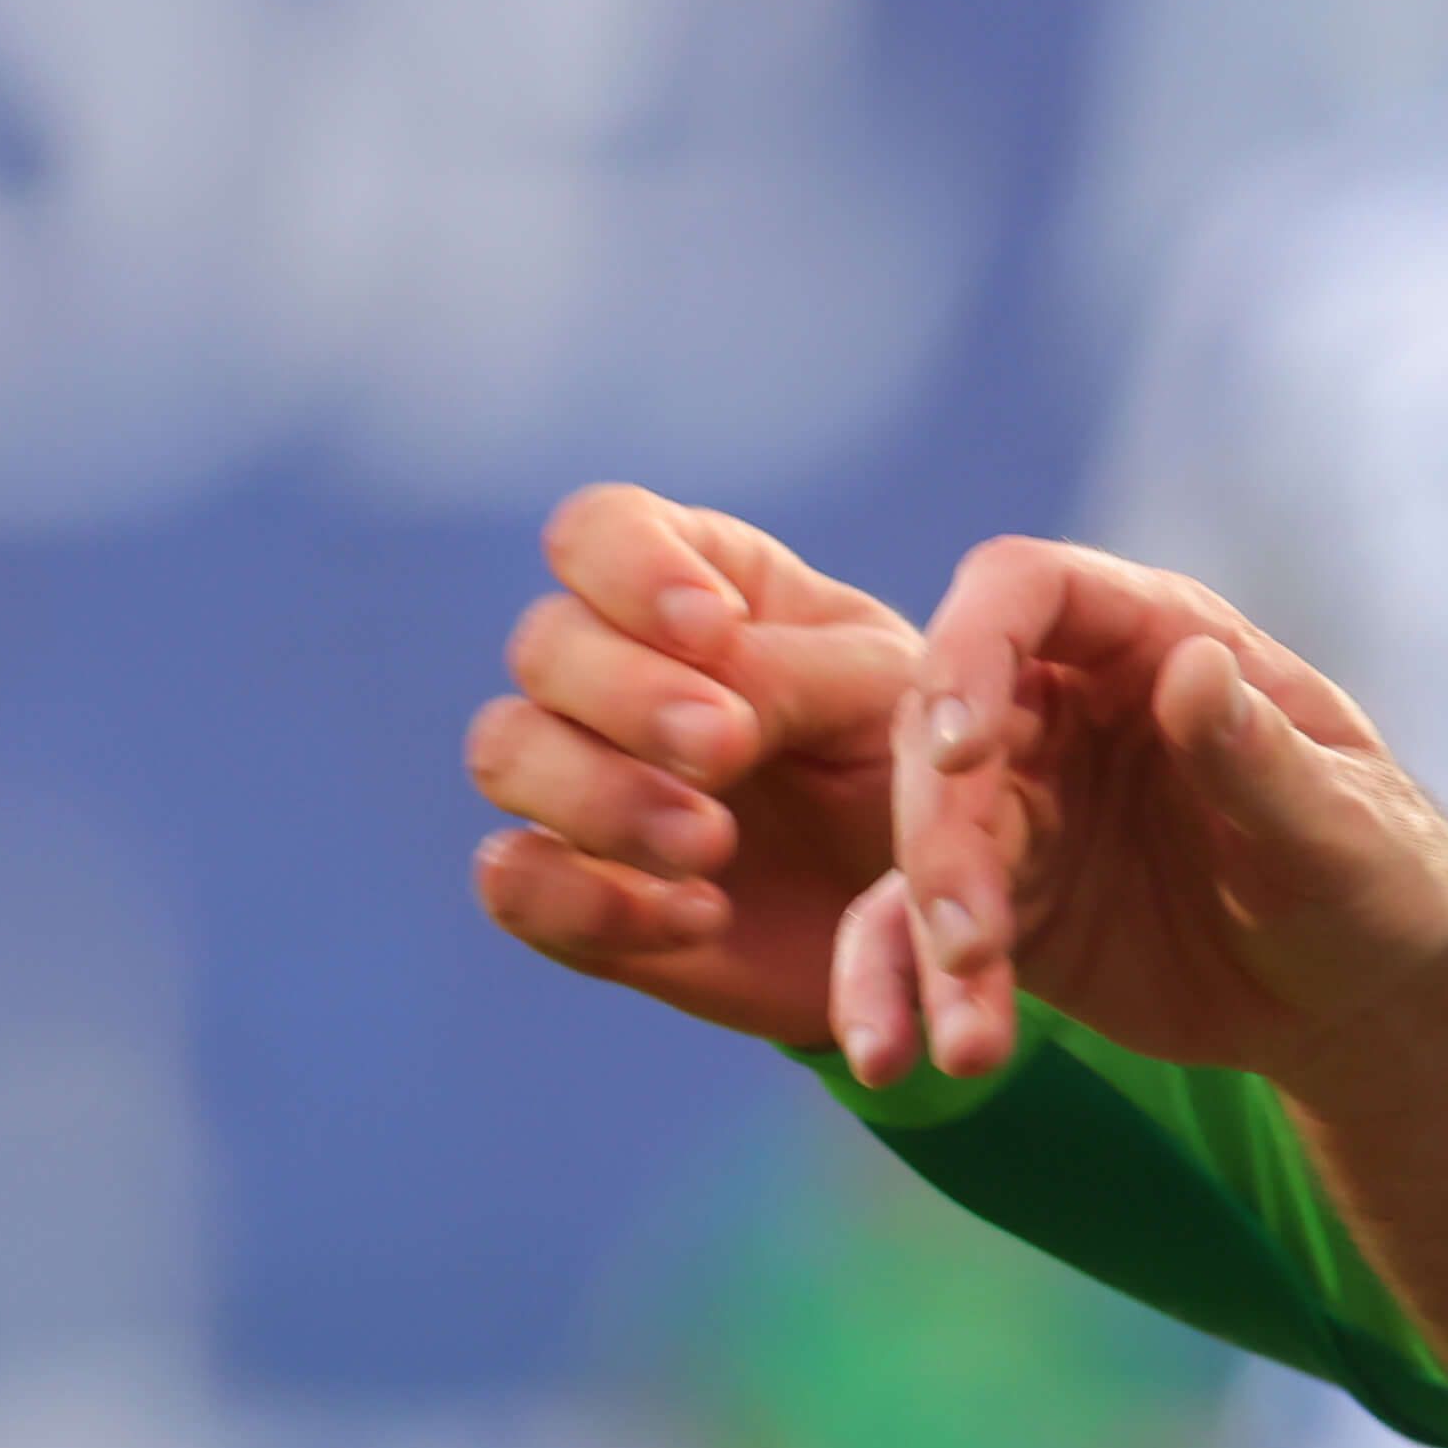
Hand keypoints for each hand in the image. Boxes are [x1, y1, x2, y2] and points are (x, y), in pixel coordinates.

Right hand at [466, 487, 929, 1043]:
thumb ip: (793, 673)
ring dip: (599, 796)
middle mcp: (617, 672)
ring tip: (712, 844)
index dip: (631, 568)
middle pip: (545, 644)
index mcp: (701, 587)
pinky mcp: (573, 892)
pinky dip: (589, 901)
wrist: (941, 916)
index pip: (599, 531)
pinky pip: (514, 882)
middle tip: (725, 746)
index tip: (715, 627)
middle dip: (629, 694)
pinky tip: (700, 915)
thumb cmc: (922, 767)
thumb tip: (700, 700)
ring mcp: (580, 780)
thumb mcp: (890, 697)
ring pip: (506, 753)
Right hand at [855, 531, 1447, 1092]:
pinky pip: (918, 931)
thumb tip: (1192, 668)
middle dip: (941, 828)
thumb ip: (1258, 756)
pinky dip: (903, 989)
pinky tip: (908, 1056)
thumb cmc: (1378, 873)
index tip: (958, 749)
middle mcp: (1071, 706)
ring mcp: (1027, 803)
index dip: (969, 651)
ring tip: (971, 1027)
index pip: (1026, 592)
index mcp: (1157, 641)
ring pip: (925, 836)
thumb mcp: (1339, 826)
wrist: (1364, 991)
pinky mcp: (1004, 901)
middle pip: (944, 723)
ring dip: (929, 925)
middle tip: (971, 934)